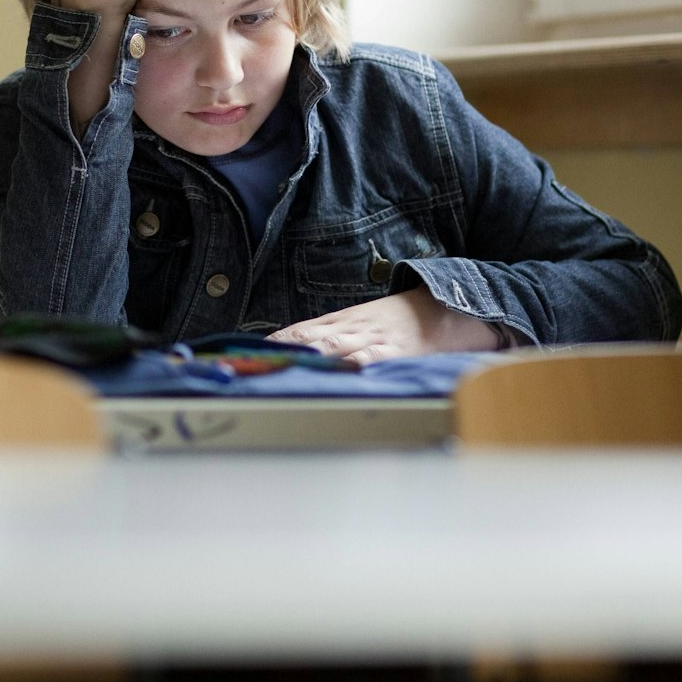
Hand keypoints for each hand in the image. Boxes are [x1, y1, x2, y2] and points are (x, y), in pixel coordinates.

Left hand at [271, 288, 501, 364]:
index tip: (243, 356)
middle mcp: (349, 329)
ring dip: (309, 358)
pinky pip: (371, 358)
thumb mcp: (352, 324)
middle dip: (282, 353)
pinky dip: (354, 364)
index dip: (272, 345)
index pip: (296, 333)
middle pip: (309, 340)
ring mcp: (370, 340)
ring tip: (286, 368)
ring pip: (334, 348)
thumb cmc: (390, 323)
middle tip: (255, 365)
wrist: (438, 310)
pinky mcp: (393, 352)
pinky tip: (340, 372)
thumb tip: (280, 351)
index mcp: (336, 322)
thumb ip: (320, 337)